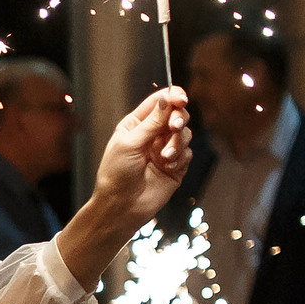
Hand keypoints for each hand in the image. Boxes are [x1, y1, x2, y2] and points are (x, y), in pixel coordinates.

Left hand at [87, 86, 194, 222]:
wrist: (121, 206)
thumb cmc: (116, 174)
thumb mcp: (130, 143)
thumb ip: (152, 122)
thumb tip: (167, 98)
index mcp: (138, 123)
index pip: (161, 101)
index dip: (173, 96)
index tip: (181, 99)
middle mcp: (153, 134)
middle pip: (178, 114)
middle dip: (178, 119)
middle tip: (174, 127)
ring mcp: (165, 149)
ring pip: (185, 134)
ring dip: (178, 143)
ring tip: (165, 158)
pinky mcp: (176, 166)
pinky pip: (188, 153)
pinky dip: (180, 159)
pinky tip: (168, 168)